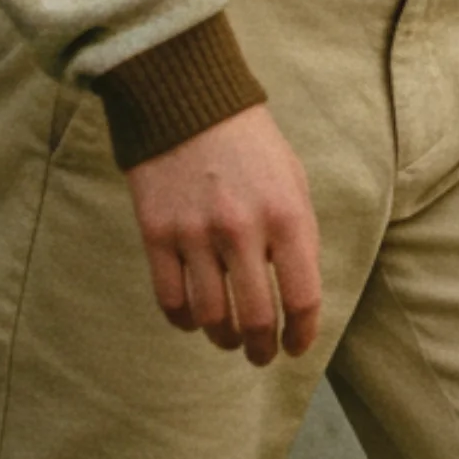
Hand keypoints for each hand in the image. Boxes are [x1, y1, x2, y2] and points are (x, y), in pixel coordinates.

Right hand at [124, 102, 322, 365]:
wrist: (189, 103)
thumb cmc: (252, 145)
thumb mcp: (293, 180)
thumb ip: (298, 235)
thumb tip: (297, 294)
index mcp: (287, 213)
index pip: (301, 295)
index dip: (302, 333)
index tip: (297, 346)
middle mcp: (242, 229)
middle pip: (254, 318)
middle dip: (261, 348)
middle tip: (262, 355)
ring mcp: (196, 234)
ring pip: (210, 317)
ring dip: (223, 339)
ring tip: (230, 340)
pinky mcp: (157, 235)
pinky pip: (171, 300)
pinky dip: (185, 321)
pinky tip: (195, 319)